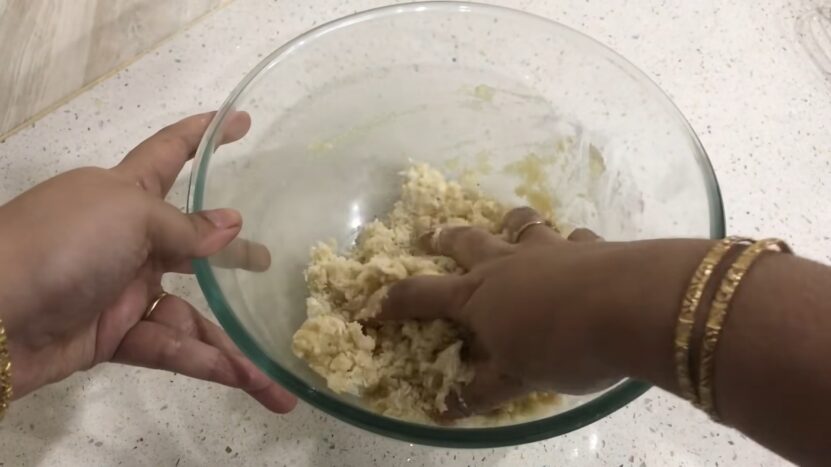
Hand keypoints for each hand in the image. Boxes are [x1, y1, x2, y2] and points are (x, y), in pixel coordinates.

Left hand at [0, 112, 295, 412]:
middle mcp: (127, 238)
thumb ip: (185, 225)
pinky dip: (204, 363)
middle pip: (193, 246)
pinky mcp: (112, 336)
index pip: (172, 152)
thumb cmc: (61, 244)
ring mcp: (120, 289)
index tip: (242, 121)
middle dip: (232, 257)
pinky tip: (244, 379)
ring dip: (229, 342)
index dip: (206, 135)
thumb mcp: (128, 215)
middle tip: (269, 264)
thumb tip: (232, 225)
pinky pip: (169, 346)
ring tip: (271, 372)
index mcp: (125, 192)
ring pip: (188, 313)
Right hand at [377, 207, 710, 417]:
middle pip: (466, 242)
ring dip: (510, 224)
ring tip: (509, 224)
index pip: (422, 295)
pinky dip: (571, 243)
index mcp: (478, 295)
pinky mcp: (590, 246)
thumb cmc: (561, 346)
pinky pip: (575, 238)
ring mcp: (549, 248)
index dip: (395, 300)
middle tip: (431, 234)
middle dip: (444, 238)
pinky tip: (581, 251)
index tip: (374, 303)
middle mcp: (507, 263)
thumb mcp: (516, 379)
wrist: (631, 307)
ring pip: (522, 226)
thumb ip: (480, 390)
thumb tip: (441, 411)